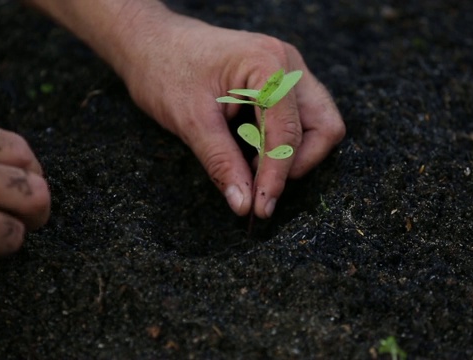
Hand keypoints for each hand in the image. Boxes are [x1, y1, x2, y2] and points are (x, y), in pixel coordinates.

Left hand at [26, 0, 343, 217]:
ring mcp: (287, 70)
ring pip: (316, 123)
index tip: (260, 208)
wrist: (148, 41)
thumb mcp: (190, 120)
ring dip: (291, 153)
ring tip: (253, 168)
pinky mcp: (279, 80)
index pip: (288, 132)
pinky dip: (281, 141)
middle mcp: (287, 63)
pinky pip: (298, 118)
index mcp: (267, 64)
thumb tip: (245, 205)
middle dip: (296, 163)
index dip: (276, 176)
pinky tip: (251, 151)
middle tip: (261, 187)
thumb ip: (221, 163)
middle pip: (323, 126)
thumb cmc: (164, 69)